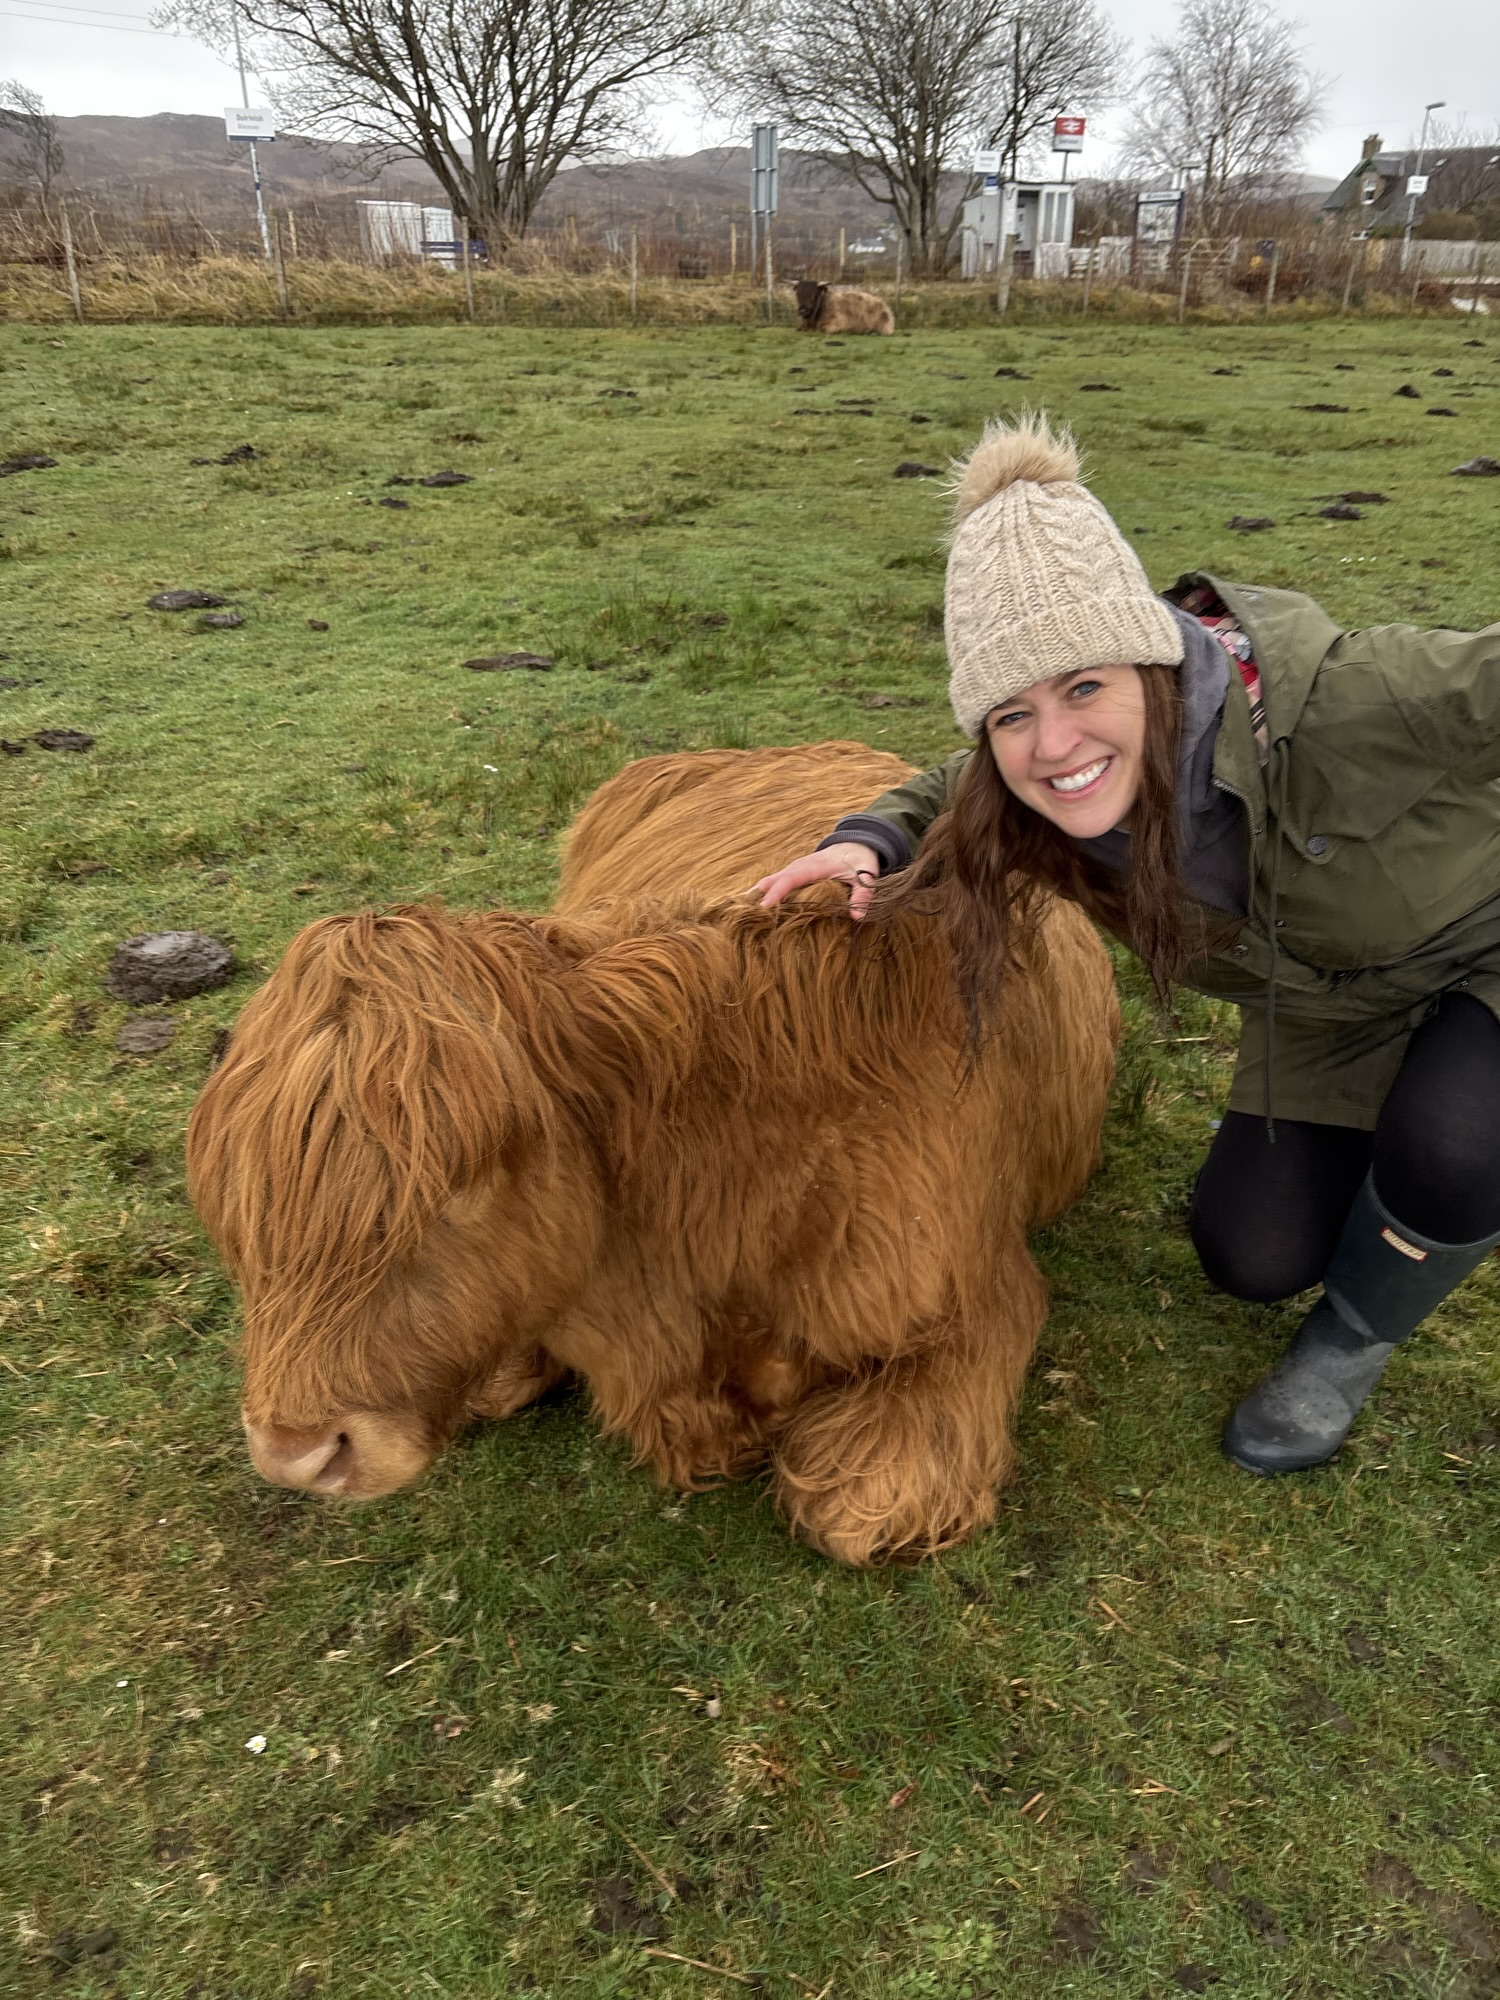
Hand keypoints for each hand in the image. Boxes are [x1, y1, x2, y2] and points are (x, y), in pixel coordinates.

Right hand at [751, 842, 882, 920]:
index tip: (764, 906)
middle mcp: (800, 866)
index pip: (791, 878)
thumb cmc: (861, 860)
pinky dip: (763, 892)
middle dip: (757, 893)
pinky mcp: (795, 874)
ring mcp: (795, 870)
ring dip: (757, 894)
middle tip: (741, 912)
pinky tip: (754, 907)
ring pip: (771, 880)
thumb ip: (863, 893)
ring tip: (740, 912)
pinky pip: (776, 883)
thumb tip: (856, 916)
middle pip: (774, 879)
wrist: (857, 843)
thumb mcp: (867, 874)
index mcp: (815, 866)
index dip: (777, 892)